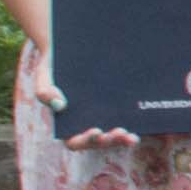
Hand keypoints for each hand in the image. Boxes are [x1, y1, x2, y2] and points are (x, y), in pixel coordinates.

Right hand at [23, 42, 140, 150]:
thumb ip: (44, 91)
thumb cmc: (53, 64)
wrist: (71, 48)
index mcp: (68, 123)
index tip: (97, 131)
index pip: (75, 141)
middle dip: (110, 141)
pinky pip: (126, 119)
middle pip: (99, 141)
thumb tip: (60, 106)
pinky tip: (146, 118)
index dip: (86, 141)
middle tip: (121, 133)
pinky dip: (135, 123)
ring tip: (132, 137)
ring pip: (114, 135)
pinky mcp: (116, 106)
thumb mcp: (44, 74)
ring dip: (123, 139)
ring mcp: (103, 116)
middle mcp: (86, 123)